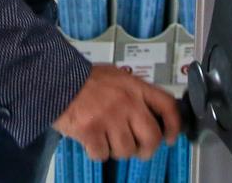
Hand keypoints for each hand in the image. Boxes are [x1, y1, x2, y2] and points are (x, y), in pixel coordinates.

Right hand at [53, 65, 182, 161]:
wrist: (57, 79)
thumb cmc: (85, 79)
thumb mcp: (116, 76)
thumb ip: (135, 93)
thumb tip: (151, 114)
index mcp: (135, 86)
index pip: (167, 106)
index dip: (174, 125)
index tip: (171, 137)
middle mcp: (127, 102)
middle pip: (152, 137)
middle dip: (147, 149)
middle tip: (139, 150)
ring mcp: (109, 117)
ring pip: (127, 150)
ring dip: (118, 150)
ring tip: (107, 139)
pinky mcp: (92, 131)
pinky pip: (103, 154)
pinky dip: (97, 152)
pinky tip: (92, 139)